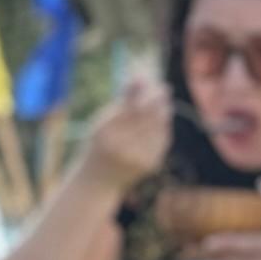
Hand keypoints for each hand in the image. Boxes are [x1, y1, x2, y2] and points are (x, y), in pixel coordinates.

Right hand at [84, 65, 173, 181]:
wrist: (97, 182)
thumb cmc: (98, 145)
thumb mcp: (100, 123)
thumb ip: (121, 103)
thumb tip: (141, 76)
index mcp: (103, 133)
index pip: (131, 107)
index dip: (144, 92)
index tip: (150, 80)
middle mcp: (121, 146)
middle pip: (148, 114)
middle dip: (158, 98)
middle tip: (163, 88)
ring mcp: (138, 157)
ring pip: (160, 125)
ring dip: (162, 112)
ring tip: (160, 104)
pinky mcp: (151, 164)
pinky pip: (163, 138)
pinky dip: (162, 128)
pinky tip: (156, 126)